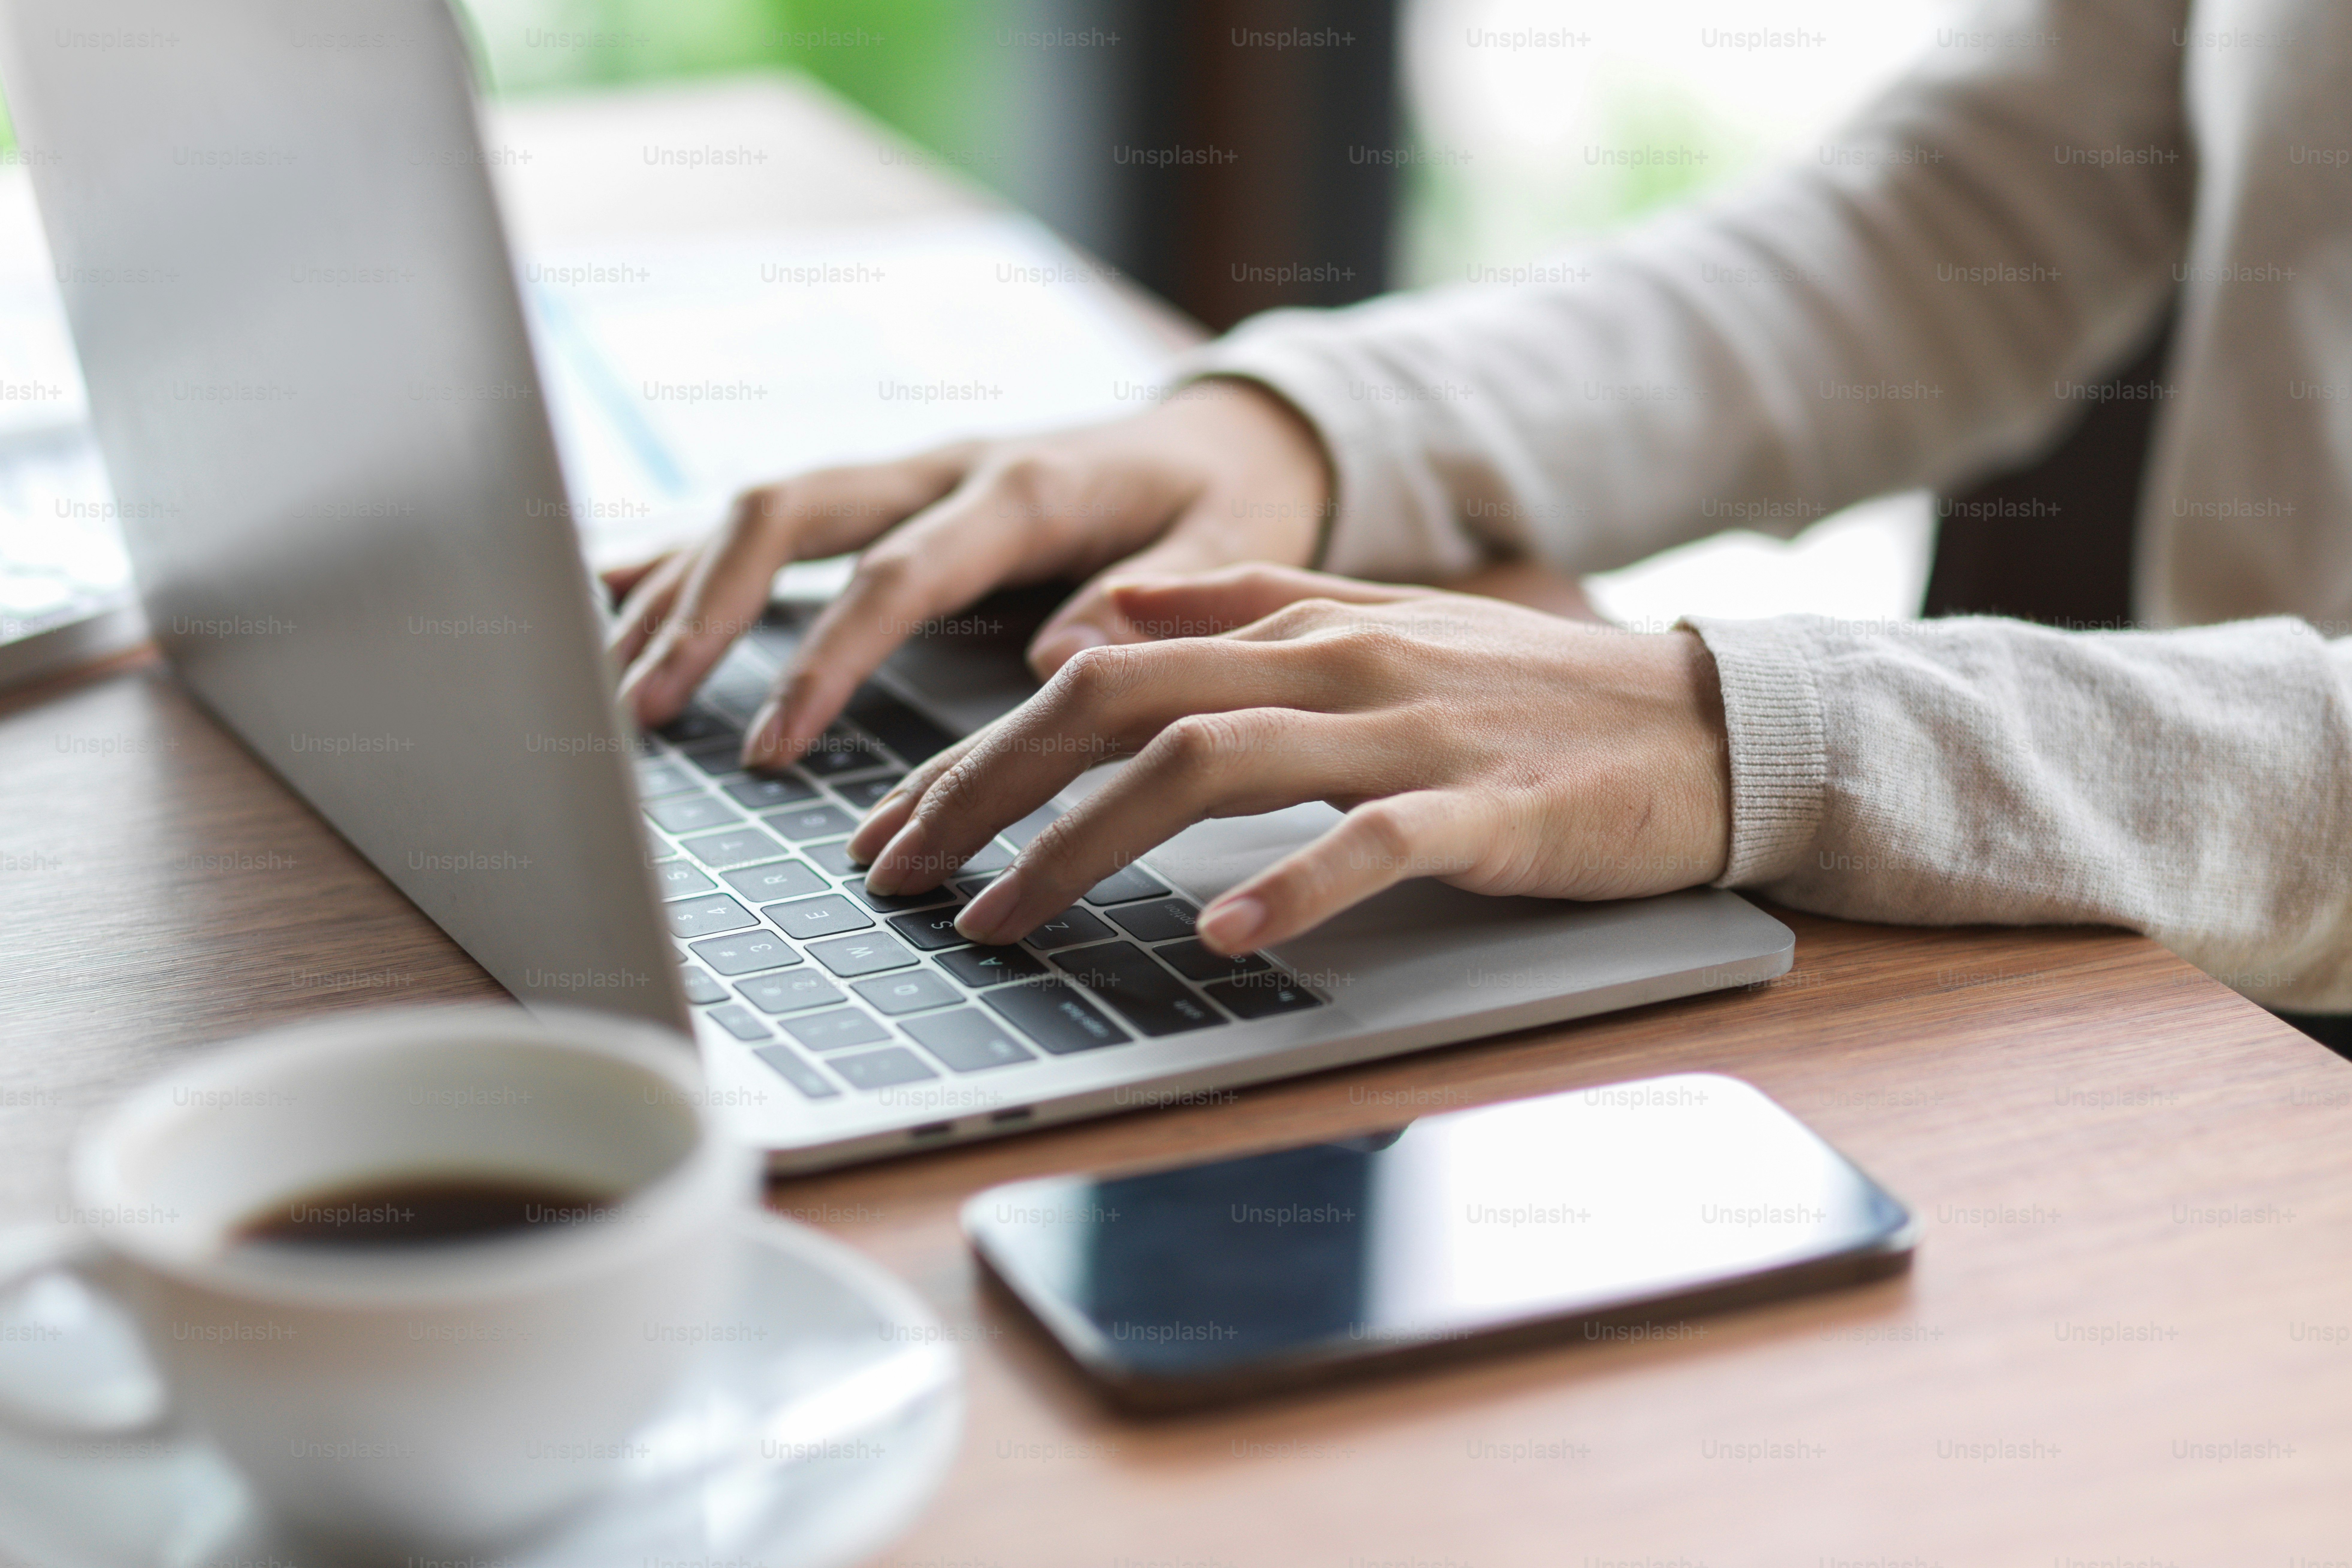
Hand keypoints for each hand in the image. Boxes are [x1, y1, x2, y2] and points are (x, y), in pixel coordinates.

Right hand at [601, 378, 1329, 768]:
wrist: (1229, 437)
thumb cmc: (1228, 502)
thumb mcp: (1233, 546)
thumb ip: (1163, 595)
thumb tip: (1064, 657)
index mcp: (1020, 490)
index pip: (895, 576)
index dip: (826, 657)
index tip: (775, 744)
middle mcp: (945, 467)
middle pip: (791, 514)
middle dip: (707, 608)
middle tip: (646, 706)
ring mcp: (908, 473)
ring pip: (763, 509)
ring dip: (679, 584)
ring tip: (612, 675)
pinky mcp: (892, 492)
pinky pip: (775, 516)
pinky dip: (692, 548)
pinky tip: (613, 588)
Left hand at [843, 565, 1733, 954]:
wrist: (1704, 723)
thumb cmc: (1528, 696)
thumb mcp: (1375, 625)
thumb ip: (1245, 602)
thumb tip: (1114, 605)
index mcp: (1301, 628)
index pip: (1099, 668)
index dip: (980, 745)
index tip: (898, 826)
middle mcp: (1335, 664)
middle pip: (1121, 703)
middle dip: (990, 787)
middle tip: (900, 875)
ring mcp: (1409, 733)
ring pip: (1212, 761)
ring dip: (1087, 843)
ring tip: (1003, 919)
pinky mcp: (1487, 807)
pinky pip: (1372, 838)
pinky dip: (1293, 884)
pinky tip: (1223, 934)